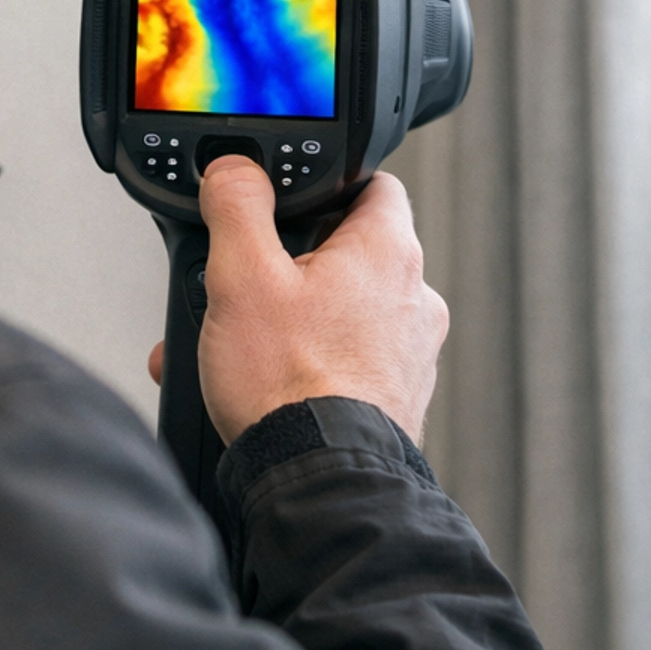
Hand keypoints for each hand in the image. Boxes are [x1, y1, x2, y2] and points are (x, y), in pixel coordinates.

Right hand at [165, 155, 446, 446]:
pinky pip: (350, 364)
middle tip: (251, 286)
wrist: (321, 480)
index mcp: (387, 252)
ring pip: (347, 314)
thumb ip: (238, 207)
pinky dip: (311, 367)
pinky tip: (265, 387)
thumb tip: (235, 169)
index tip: (297, 197)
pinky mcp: (397, 399)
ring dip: (297, 322)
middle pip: (353, 254)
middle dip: (297, 266)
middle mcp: (415, 299)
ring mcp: (412, 354)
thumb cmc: (289, 386)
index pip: (374, 184)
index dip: (331, 183)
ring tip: (243, 347)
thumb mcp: (241, 276)